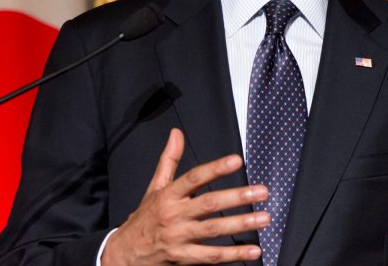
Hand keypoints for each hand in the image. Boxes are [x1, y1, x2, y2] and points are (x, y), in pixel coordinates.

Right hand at [102, 128, 268, 264]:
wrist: (123, 255)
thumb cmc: (145, 218)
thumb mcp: (154, 187)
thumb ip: (169, 160)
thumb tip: (176, 133)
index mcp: (168, 195)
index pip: (194, 178)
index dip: (216, 168)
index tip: (237, 160)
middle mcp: (174, 215)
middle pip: (209, 203)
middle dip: (238, 197)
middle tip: (262, 191)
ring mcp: (179, 238)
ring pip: (214, 230)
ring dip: (241, 224)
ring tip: (264, 218)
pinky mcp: (183, 258)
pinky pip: (211, 256)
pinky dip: (234, 254)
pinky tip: (253, 249)